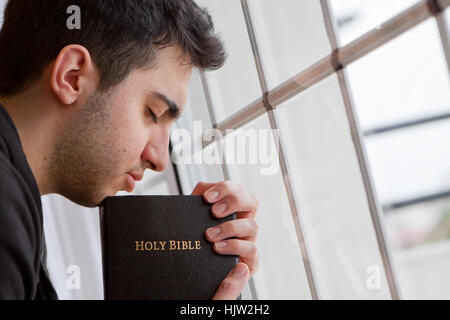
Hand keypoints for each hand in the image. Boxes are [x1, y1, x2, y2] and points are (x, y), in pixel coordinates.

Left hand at [191, 180, 258, 299]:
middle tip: (214, 212)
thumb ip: (199, 198)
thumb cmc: (198, 238)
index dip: (225, 189)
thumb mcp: (196, 216)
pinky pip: (252, 250)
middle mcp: (245, 220)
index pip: (237, 189)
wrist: (196, 266)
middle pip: (252, 201)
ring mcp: (250, 239)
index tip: (207, 197)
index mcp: (234, 208)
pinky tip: (219, 250)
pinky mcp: (251, 259)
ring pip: (253, 226)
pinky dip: (235, 248)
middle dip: (233, 202)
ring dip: (230, 228)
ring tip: (210, 235)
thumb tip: (204, 190)